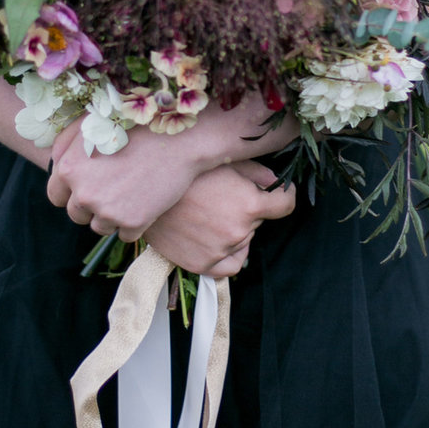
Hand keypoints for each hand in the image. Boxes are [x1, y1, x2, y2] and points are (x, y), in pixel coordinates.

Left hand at [47, 120, 205, 240]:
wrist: (179, 140)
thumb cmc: (135, 125)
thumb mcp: (92, 124)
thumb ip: (65, 145)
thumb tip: (54, 162)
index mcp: (69, 169)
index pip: (56, 196)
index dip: (72, 192)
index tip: (88, 187)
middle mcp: (84, 194)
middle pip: (77, 215)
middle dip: (92, 205)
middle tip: (115, 187)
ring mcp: (108, 211)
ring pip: (101, 226)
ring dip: (112, 215)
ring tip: (132, 192)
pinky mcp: (133, 223)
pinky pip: (125, 235)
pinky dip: (134, 223)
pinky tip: (146, 201)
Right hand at [143, 161, 295, 277]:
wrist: (143, 192)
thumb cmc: (184, 172)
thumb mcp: (224, 161)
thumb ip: (257, 172)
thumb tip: (275, 182)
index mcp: (249, 205)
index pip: (285, 205)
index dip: (285, 195)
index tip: (281, 193)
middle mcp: (238, 232)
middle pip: (258, 221)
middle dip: (248, 209)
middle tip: (225, 195)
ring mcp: (220, 251)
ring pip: (244, 241)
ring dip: (236, 229)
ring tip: (213, 213)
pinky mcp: (202, 265)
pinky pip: (230, 266)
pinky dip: (231, 254)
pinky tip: (221, 240)